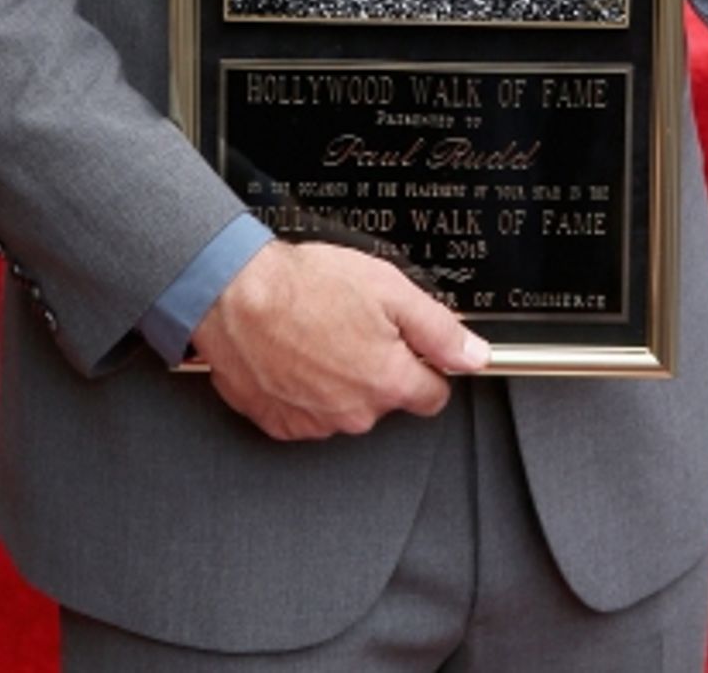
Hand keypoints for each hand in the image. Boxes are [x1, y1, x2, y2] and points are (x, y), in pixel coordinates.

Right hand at [191, 239, 489, 441]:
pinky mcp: (278, 422)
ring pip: (345, 404)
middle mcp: (355, 413)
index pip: (433, 395)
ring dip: (338, 376)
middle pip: (386, 397)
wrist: (234, 295)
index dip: (427, 364)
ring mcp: (314, 422)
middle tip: (352, 323)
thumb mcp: (388, 288)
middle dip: (377, 364)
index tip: (412, 347)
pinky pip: (305, 410)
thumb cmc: (302, 286)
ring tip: (317, 332)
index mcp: (388, 381)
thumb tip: (473, 354)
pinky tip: (293, 351)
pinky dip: (302, 387)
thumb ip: (439, 328)